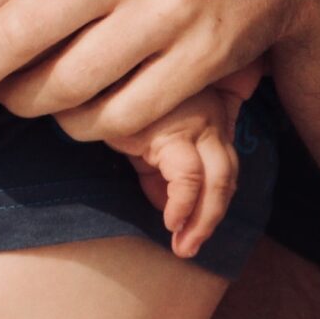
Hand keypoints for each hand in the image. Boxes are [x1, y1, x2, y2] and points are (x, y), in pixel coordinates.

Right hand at [101, 81, 246, 259]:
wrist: (92, 72)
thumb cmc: (115, 97)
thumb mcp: (144, 134)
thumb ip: (159, 167)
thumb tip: (168, 208)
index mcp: (209, 113)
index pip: (225, 167)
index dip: (213, 204)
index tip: (193, 230)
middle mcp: (209, 116)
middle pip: (227, 175)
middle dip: (212, 218)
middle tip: (191, 247)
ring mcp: (193, 122)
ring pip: (217, 179)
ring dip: (203, 220)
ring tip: (183, 245)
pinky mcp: (168, 131)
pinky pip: (188, 177)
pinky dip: (183, 204)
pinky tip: (172, 221)